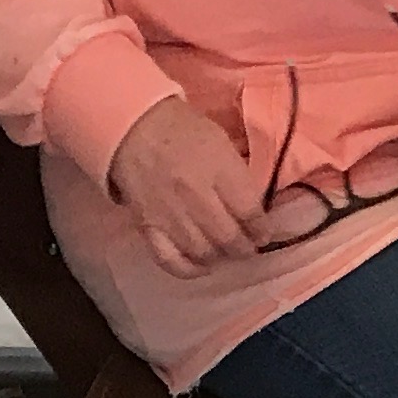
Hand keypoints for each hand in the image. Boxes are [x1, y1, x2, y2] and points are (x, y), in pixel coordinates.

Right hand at [105, 95, 265, 276]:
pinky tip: (200, 265)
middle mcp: (197, 196)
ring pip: (204, 252)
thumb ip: (238, 175)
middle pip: (229, 237)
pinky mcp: (148, 228)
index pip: (249, 212)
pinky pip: (170, 260)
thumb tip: (254, 207)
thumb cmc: (183, 129)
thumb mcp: (221, 142)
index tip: (264, 233)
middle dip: (245, 248)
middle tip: (248, 248)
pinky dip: (189, 269)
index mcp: (219, 169)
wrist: (133, 128)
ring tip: (226, 253)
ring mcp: (171, 215)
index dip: (261, 229)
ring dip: (221, 258)